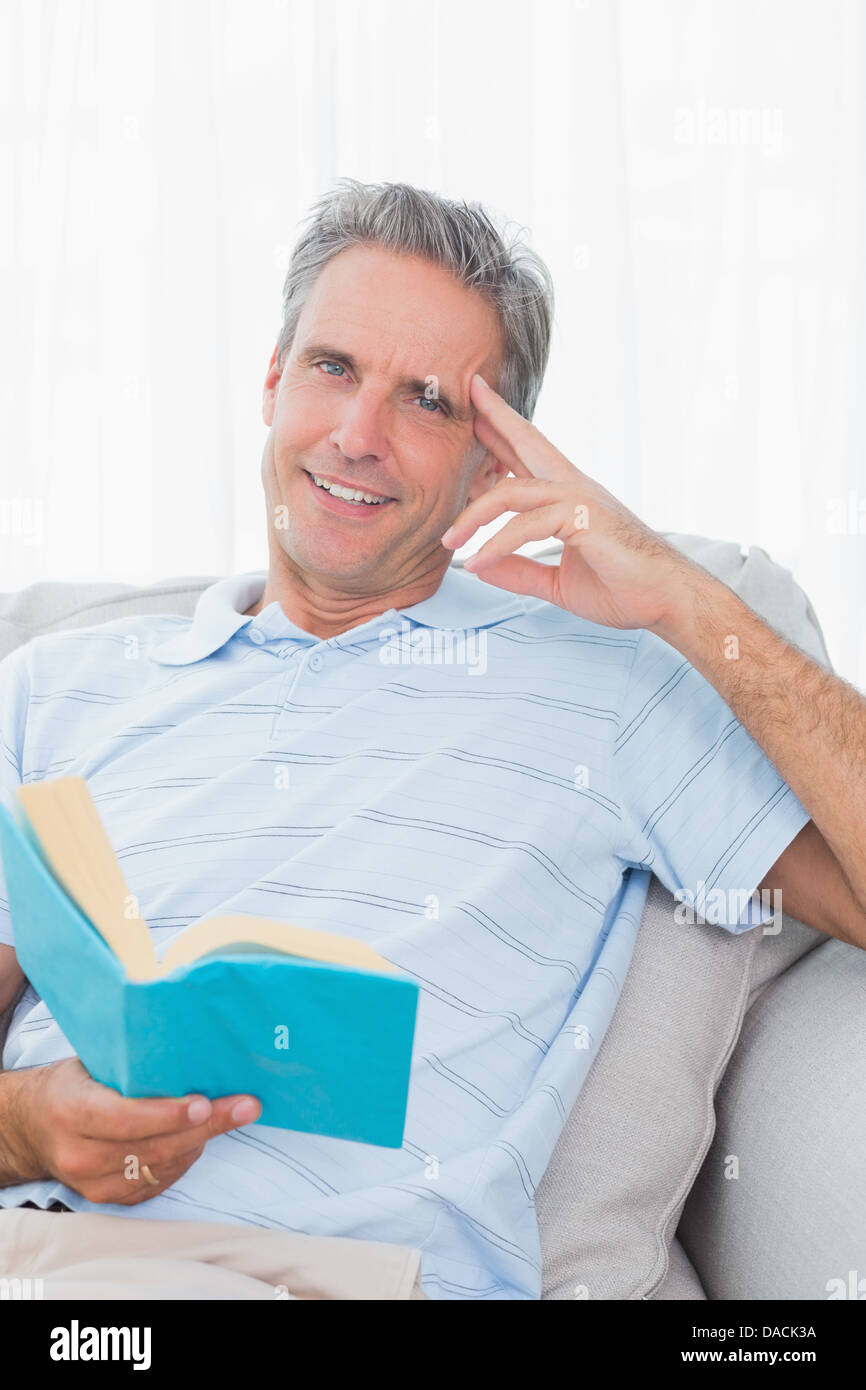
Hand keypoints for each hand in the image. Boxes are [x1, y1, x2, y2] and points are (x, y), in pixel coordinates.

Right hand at [21, 1057, 260, 1204]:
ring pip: (160, 1167)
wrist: (33, 1127)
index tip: (204, 1103)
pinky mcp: (106, 1199)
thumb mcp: (90, 1064)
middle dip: (205, 1126)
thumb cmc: (71, 1084)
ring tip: (231, 1114)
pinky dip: (184, 1159)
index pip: (125, 1119)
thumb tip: (191, 1046)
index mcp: (71, 1111)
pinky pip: (157, 1183)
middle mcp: (78, 1154)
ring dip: (200, 1141)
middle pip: (152, 1147)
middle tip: (245, 1106)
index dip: (167, 1115)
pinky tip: (200, 1137)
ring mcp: (91, 1184)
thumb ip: (130, 1063)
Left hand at [441, 374, 702, 632]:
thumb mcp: (557, 582)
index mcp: (571, 497)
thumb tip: (480, 566)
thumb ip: (520, 571)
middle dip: (496, 417)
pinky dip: (498, 545)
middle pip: (527, 443)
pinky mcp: (585, 520)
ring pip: (513, 492)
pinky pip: (527, 526)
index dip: (504, 430)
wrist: (666, 601)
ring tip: (449, 541)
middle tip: (469, 390)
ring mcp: (581, 499)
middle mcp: (575, 488)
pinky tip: (478, 563)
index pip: (531, 454)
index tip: (479, 411)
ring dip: (474, 516)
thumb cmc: (623, 588)